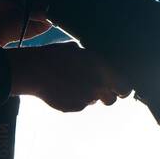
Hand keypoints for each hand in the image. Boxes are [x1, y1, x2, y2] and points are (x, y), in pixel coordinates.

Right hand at [8, 42, 131, 112]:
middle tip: (97, 88)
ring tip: (72, 83)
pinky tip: (62, 89)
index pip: (125, 87)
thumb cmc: (55, 56)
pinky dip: (74, 99)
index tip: (119, 88)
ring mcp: (86, 100)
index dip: (122, 88)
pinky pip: (79, 105)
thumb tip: (99, 65)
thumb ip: (93, 61)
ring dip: (88, 95)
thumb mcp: (78, 50)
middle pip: (111, 100)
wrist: (34, 71)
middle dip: (107, 95)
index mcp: (103, 70)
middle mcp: (98, 87)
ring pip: (93, 101)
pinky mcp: (73, 108)